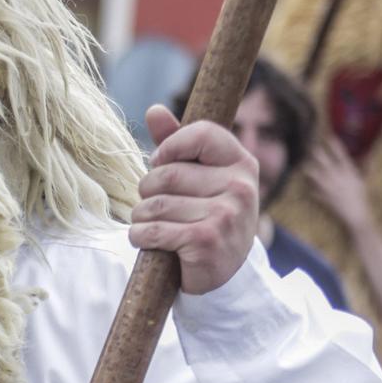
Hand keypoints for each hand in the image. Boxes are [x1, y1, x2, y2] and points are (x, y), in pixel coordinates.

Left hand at [133, 106, 259, 293]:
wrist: (223, 273)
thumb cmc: (205, 216)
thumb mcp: (199, 177)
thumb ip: (177, 143)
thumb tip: (155, 109)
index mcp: (241, 163)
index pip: (201, 133)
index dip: (169, 148)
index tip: (162, 164)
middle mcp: (240, 186)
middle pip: (166, 174)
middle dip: (147, 191)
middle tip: (155, 206)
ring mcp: (227, 214)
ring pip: (154, 204)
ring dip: (141, 218)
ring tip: (153, 225)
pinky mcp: (207, 241)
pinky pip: (153, 230)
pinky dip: (140, 237)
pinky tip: (149, 241)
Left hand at [303, 138, 373, 233]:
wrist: (356, 215)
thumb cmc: (361, 197)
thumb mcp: (363, 180)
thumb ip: (364, 166)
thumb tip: (369, 154)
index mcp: (349, 172)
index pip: (341, 154)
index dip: (334, 144)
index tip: (328, 136)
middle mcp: (337, 177)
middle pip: (323, 160)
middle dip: (315, 152)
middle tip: (311, 147)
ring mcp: (328, 187)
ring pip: (312, 172)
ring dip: (307, 168)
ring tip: (305, 165)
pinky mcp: (321, 196)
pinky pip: (310, 189)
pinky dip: (307, 187)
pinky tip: (306, 185)